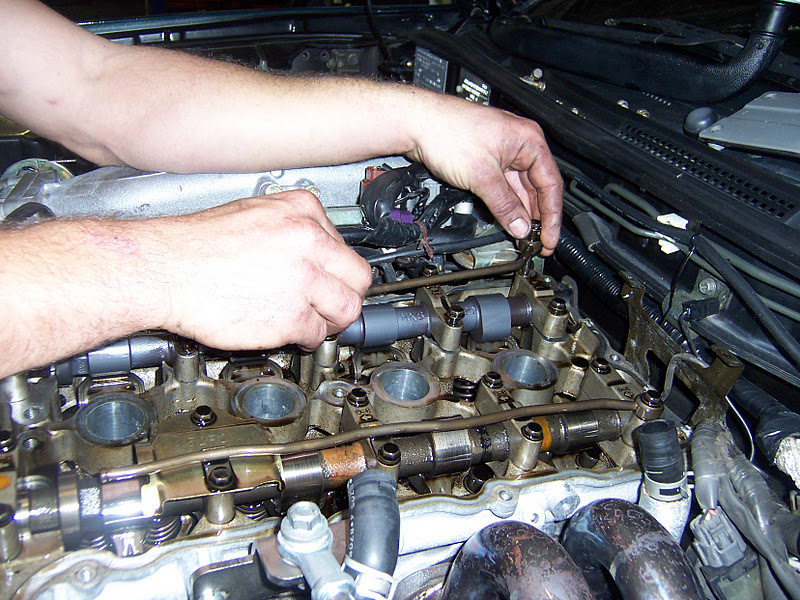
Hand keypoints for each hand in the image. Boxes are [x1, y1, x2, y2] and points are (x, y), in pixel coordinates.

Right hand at [152, 190, 371, 350]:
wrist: (164, 269)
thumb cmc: (196, 245)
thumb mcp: (253, 214)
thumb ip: (291, 231)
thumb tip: (313, 255)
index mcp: (303, 210)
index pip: (344, 246)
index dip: (336, 271)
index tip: (331, 281)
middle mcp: (309, 240)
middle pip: (357, 278)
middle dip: (347, 296)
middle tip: (332, 308)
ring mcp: (304, 278)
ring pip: (346, 309)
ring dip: (332, 321)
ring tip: (314, 323)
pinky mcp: (291, 315)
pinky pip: (317, 334)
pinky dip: (305, 339)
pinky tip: (288, 333)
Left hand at [406, 94, 561, 254]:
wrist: (416, 123)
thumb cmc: (447, 131)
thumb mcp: (482, 175)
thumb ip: (505, 204)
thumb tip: (521, 227)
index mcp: (528, 140)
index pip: (551, 184)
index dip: (551, 216)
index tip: (549, 238)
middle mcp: (519, 144)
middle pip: (536, 188)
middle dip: (536, 217)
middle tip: (536, 243)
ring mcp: (502, 152)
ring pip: (518, 189)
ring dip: (520, 213)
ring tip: (521, 236)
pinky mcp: (485, 160)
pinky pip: (502, 187)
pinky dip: (505, 204)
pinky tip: (505, 219)